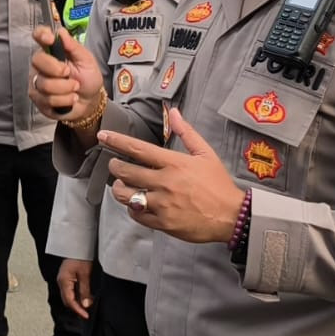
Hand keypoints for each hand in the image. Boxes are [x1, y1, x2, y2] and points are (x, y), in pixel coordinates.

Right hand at [28, 26, 103, 118]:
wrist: (90, 101)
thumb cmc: (88, 78)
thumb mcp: (86, 60)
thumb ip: (74, 46)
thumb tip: (61, 32)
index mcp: (52, 50)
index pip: (39, 36)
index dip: (41, 35)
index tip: (50, 39)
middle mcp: (40, 64)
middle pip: (37, 60)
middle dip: (56, 69)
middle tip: (69, 73)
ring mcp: (37, 82)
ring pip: (44, 84)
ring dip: (65, 88)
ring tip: (75, 88)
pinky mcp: (38, 99)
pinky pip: (47, 100)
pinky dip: (64, 100)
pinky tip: (70, 99)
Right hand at [57, 258, 95, 319]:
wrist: (79, 246)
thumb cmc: (81, 257)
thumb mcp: (85, 274)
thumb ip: (84, 290)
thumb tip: (85, 305)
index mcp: (64, 281)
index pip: (69, 301)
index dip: (78, 310)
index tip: (86, 315)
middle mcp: (61, 282)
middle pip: (67, 301)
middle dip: (76, 308)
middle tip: (87, 314)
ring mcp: (63, 280)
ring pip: (68, 297)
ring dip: (77, 303)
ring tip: (87, 307)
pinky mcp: (67, 279)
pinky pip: (70, 292)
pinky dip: (77, 297)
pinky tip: (84, 299)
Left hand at [103, 108, 244, 243]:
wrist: (231, 216)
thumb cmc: (218, 183)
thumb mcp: (206, 154)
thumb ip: (186, 133)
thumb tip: (174, 112)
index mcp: (174, 163)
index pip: (138, 149)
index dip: (116, 141)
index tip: (103, 136)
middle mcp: (165, 182)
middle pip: (126, 172)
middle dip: (114, 167)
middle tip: (114, 165)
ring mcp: (162, 204)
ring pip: (126, 195)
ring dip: (119, 189)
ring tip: (121, 185)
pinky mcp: (163, 223)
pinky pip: (136, 215)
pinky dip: (132, 208)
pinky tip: (135, 204)